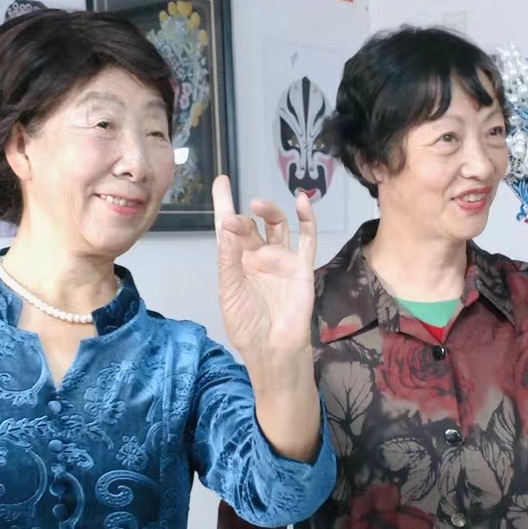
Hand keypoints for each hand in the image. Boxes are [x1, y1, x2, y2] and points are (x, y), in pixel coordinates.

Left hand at [214, 175, 317, 369]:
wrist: (273, 348)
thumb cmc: (246, 324)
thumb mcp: (229, 291)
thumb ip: (229, 258)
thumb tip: (228, 223)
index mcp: (236, 262)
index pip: (228, 228)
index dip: (224, 203)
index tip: (221, 180)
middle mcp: (258, 256)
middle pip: (251, 225)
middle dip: (242, 218)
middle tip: (235, 219)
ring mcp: (280, 259)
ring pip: (277, 225)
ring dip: (269, 212)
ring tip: (258, 206)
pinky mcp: (301, 266)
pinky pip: (306, 238)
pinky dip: (306, 219)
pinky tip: (301, 202)